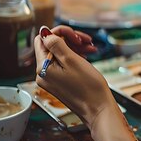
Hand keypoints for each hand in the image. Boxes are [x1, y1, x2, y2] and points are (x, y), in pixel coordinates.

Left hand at [35, 26, 140, 140]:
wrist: (98, 108)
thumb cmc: (88, 86)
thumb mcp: (72, 60)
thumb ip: (56, 44)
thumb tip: (43, 31)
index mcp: (42, 67)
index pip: (42, 40)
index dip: (60, 33)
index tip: (76, 36)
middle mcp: (43, 73)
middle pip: (52, 46)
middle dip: (70, 40)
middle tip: (87, 41)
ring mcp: (51, 79)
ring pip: (60, 54)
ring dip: (75, 47)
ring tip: (91, 48)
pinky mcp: (60, 82)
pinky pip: (64, 64)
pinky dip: (76, 57)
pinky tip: (88, 55)